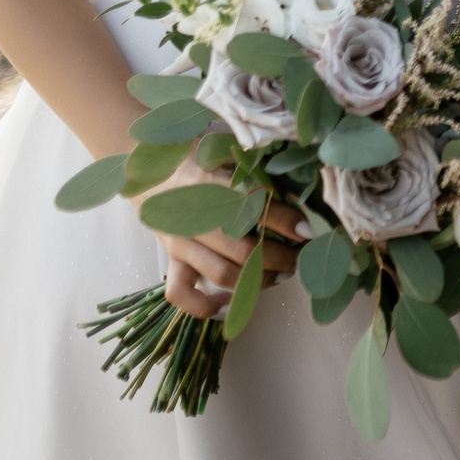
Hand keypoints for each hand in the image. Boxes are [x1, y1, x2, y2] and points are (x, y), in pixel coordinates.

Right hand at [133, 163, 305, 318]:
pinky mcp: (171, 259)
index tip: (309, 230)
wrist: (151, 169)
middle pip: (244, 250)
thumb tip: (296, 190)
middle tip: (301, 257)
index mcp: (210, 185)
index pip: (254, 207)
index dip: (286, 221)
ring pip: (223, 274)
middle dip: (280, 258)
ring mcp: (180, 243)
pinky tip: (231, 302)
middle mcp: (194, 219)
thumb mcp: (224, 154)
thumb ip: (253, 172)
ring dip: (258, 280)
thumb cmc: (196, 159)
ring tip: (283, 274)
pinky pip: (182, 294)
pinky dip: (207, 306)